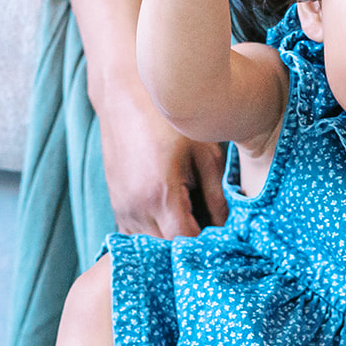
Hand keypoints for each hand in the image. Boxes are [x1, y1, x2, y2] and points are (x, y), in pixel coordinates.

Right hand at [96, 76, 227, 236]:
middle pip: (165, 250)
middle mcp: (136, 208)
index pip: (185, 242)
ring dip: (169, 242)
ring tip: (192, 226)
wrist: (123, 94)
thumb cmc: (168, 118)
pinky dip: (154, 234)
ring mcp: (121, 208)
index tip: (223, 241)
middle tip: (212, 236)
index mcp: (160, 196)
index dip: (206, 246)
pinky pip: (135, 233)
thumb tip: (229, 226)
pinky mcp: (116, 204)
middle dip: (188, 247)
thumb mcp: (204, 152)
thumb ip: (217, 194)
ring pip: (148, 245)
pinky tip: (171, 219)